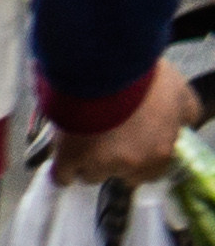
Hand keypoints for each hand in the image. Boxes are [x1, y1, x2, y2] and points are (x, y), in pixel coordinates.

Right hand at [48, 59, 198, 185]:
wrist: (105, 69)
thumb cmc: (142, 79)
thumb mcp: (178, 91)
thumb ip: (183, 112)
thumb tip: (183, 121)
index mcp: (160, 152)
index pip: (150, 173)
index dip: (138, 158)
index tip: (128, 147)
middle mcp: (133, 164)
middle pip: (120, 175)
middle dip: (113, 161)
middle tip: (104, 142)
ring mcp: (100, 164)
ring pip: (92, 175)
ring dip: (87, 163)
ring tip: (79, 145)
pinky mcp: (71, 158)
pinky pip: (63, 175)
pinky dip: (62, 171)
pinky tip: (61, 162)